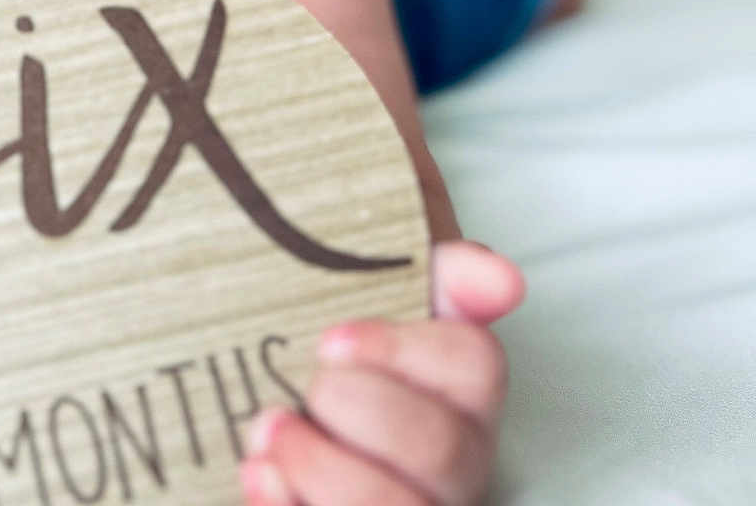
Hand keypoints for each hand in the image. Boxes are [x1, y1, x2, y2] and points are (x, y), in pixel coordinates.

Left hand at [241, 240, 524, 503]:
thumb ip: (435, 277)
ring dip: (321, 467)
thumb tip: (496, 275)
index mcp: (461, 395)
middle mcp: (453, 466)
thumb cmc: (337, 372)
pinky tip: (262, 477)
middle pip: (441, 447)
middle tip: (306, 387)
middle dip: (356, 409)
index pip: (476, 362)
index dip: (401, 349)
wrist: (283, 427)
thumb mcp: (371, 304)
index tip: (331, 339)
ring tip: (268, 433)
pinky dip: (287, 504)